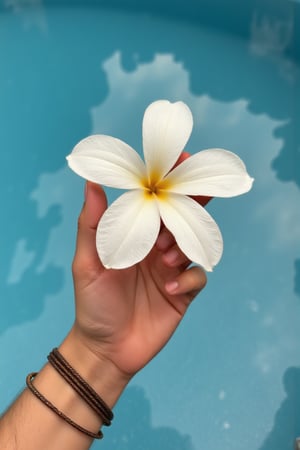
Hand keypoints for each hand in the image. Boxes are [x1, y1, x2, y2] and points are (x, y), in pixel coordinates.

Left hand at [71, 180, 206, 378]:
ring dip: (183, 244)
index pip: (155, 202)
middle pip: (181, 217)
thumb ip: (92, 224)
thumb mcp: (86, 262)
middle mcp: (156, 248)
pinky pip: (198, 276)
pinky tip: (169, 286)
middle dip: (192, 202)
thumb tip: (91, 182)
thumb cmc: (92, 304)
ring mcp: (171, 269)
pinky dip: (188, 277)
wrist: (105, 349)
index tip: (181, 160)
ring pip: (192, 243)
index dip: (169, 181)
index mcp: (135, 236)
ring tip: (164, 257)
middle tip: (199, 191)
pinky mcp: (183, 292)